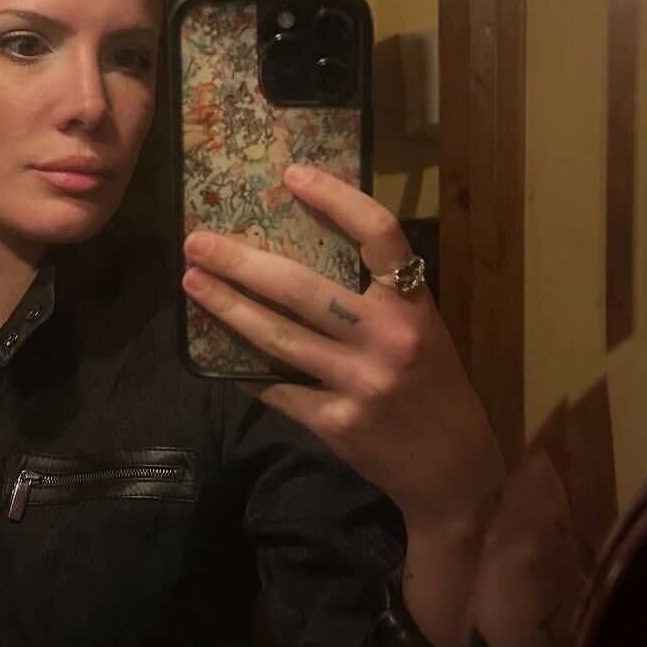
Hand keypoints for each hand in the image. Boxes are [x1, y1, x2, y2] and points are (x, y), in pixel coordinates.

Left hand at [181, 162, 503, 552]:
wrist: (454, 471)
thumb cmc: (436, 390)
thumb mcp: (424, 332)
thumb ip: (377, 299)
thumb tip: (305, 254)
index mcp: (414, 307)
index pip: (379, 233)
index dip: (336, 198)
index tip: (292, 175)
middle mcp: (389, 339)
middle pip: (302, 288)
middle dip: (241, 262)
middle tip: (197, 242)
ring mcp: (359, 383)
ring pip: (277, 337)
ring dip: (227, 308)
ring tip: (192, 284)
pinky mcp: (335, 424)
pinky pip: (277, 389)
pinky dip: (245, 370)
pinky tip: (217, 352)